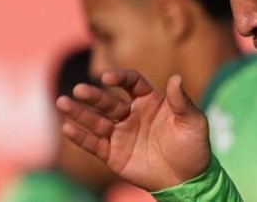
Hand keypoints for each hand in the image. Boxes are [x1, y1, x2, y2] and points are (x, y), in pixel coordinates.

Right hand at [56, 69, 210, 190]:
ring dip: (79, 112)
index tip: (107, 77)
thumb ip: (182, 101)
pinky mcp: (113, 154)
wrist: (188, 178)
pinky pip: (94, 143)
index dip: (119, 77)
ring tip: (62, 102)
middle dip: (93, 95)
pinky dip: (81, 137)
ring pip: (96, 120)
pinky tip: (67, 128)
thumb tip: (176, 78)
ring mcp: (121, 133)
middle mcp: (132, 114)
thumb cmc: (193, 146)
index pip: (131, 83)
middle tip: (78, 89)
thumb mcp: (193, 122)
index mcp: (151, 100)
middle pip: (109, 101)